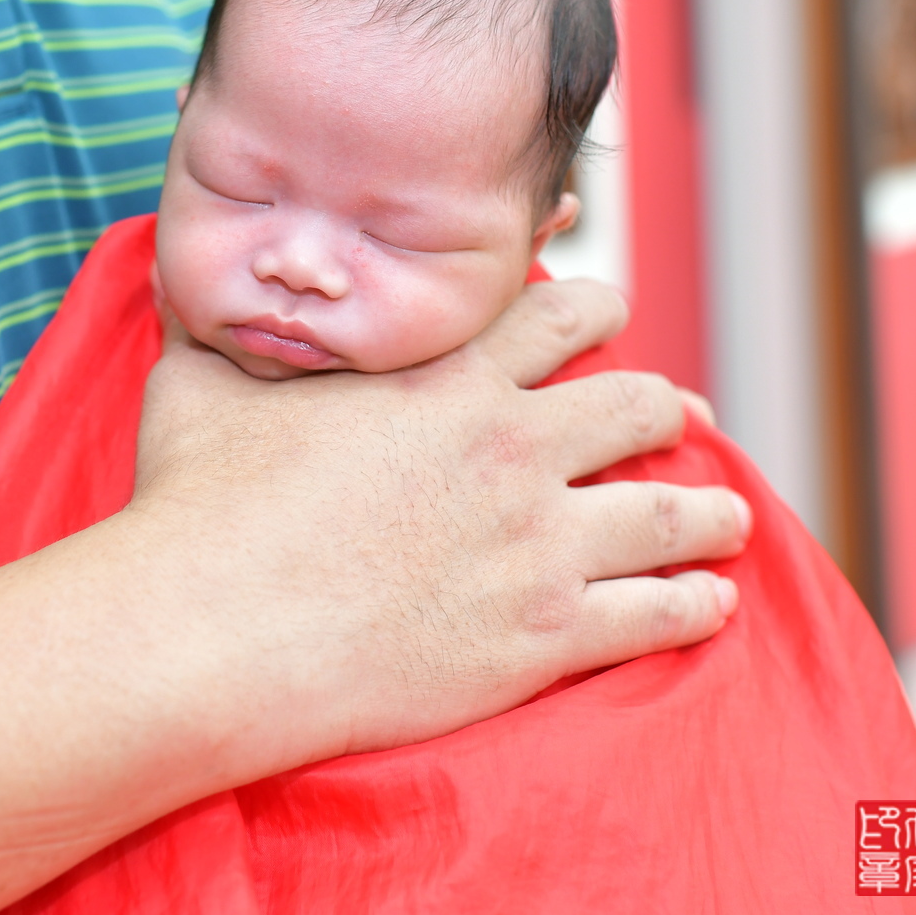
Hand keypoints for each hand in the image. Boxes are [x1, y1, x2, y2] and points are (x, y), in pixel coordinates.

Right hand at [123, 277, 751, 769]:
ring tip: (730, 518)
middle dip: (668, 408)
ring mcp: (538, 543)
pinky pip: (657, 611)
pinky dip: (698, 604)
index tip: (612, 317)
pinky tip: (715, 603)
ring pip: (670, 512)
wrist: (213, 629)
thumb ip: (216, 326)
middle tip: (683, 419)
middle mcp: (512, 449)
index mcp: (446, 380)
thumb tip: (185, 279)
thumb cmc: (196, 509)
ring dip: (711, 512)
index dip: (599, 310)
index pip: (560, 316)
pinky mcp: (545, 634)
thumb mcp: (199, 384)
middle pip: (638, 405)